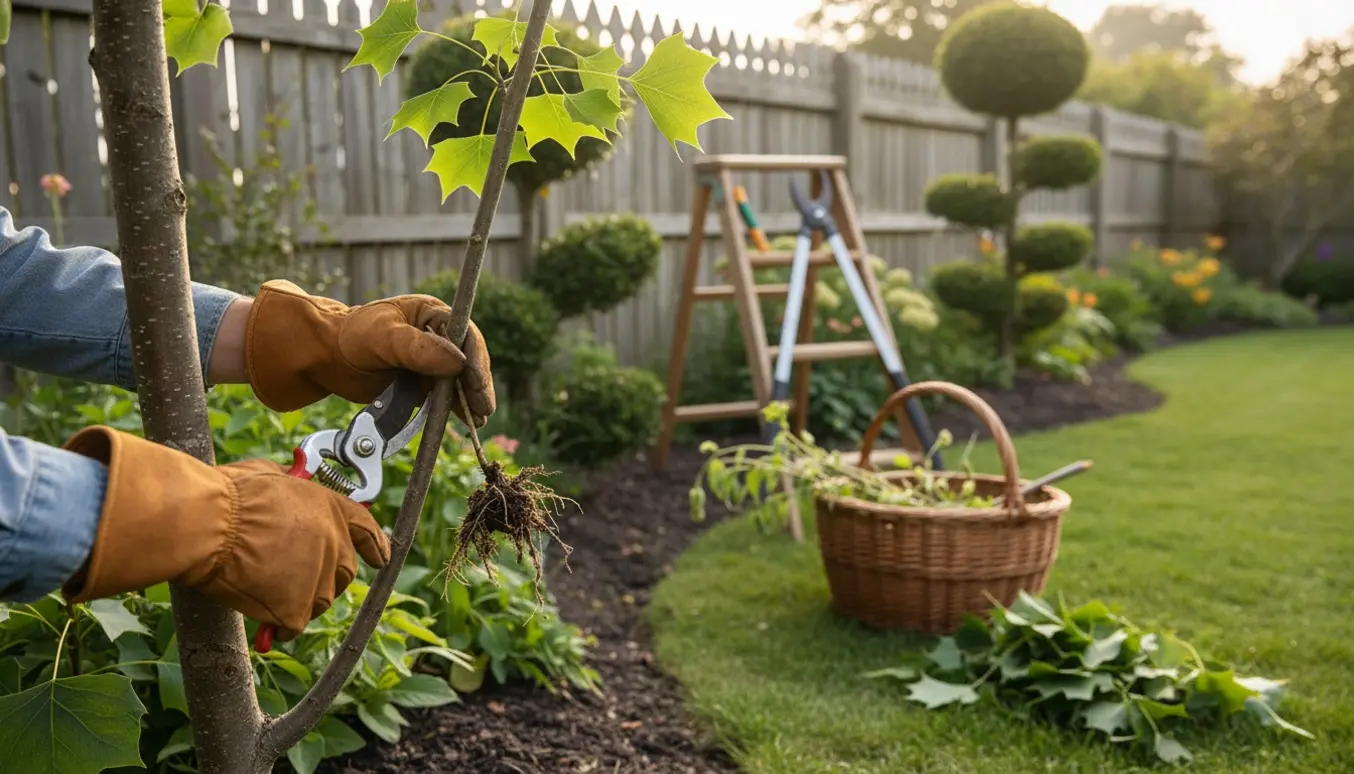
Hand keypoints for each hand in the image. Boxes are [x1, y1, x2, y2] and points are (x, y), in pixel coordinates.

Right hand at [61, 427, 390, 640]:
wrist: (209, 524)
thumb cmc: (229, 497)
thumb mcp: (269, 476)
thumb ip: (289, 488)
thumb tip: (285, 486)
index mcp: (330, 508)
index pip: (366, 529)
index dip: (374, 545)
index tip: (381, 557)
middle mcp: (334, 543)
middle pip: (344, 572)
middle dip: (323, 578)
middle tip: (291, 579)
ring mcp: (319, 577)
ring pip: (319, 601)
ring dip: (298, 601)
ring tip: (265, 591)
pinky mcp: (297, 607)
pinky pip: (293, 624)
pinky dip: (278, 625)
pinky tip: (263, 620)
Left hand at [241, 280, 495, 426]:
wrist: (327, 358)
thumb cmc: (352, 336)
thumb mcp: (384, 336)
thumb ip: (418, 348)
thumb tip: (457, 362)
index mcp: (433, 315)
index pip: (466, 335)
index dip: (475, 358)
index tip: (475, 380)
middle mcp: (439, 337)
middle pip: (469, 360)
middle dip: (477, 384)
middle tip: (483, 407)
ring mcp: (433, 362)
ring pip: (461, 381)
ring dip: (472, 399)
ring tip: (480, 418)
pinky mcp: (425, 384)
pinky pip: (447, 396)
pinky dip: (457, 409)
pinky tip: (468, 421)